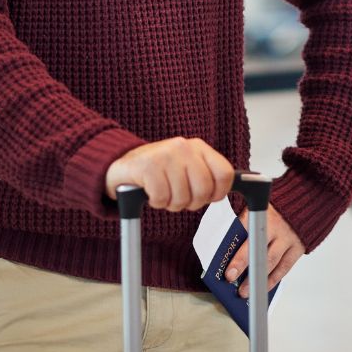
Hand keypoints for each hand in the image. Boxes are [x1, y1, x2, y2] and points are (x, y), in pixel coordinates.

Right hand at [105, 137, 235, 210]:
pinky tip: (151, 192)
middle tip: (180, 199)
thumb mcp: (187, 167)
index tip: (208, 197)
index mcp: (198, 147)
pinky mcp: (147, 166)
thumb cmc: (159, 170)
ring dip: (172, 204)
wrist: (123, 164)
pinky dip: (156, 202)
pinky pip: (162, 198)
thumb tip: (227, 190)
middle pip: (204, 190)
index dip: (219, 192)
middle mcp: (183, 147)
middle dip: (192, 203)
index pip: (225, 174)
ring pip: (182, 198)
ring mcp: (165, 155)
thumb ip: (206, 175)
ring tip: (164, 193)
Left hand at [224, 203, 303, 296]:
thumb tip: (227, 246)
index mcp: (261, 214)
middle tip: (231, 279)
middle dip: (243, 266)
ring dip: (257, 279)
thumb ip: (244, 224)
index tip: (228, 268)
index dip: (236, 250)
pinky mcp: (298, 248)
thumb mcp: (257, 209)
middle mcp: (276, 227)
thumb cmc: (275, 209)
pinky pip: (284, 267)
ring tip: (245, 291)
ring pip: (272, 262)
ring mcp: (288, 238)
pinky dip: (273, 279)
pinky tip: (262, 287)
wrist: (305, 202)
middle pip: (258, 249)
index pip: (244, 233)